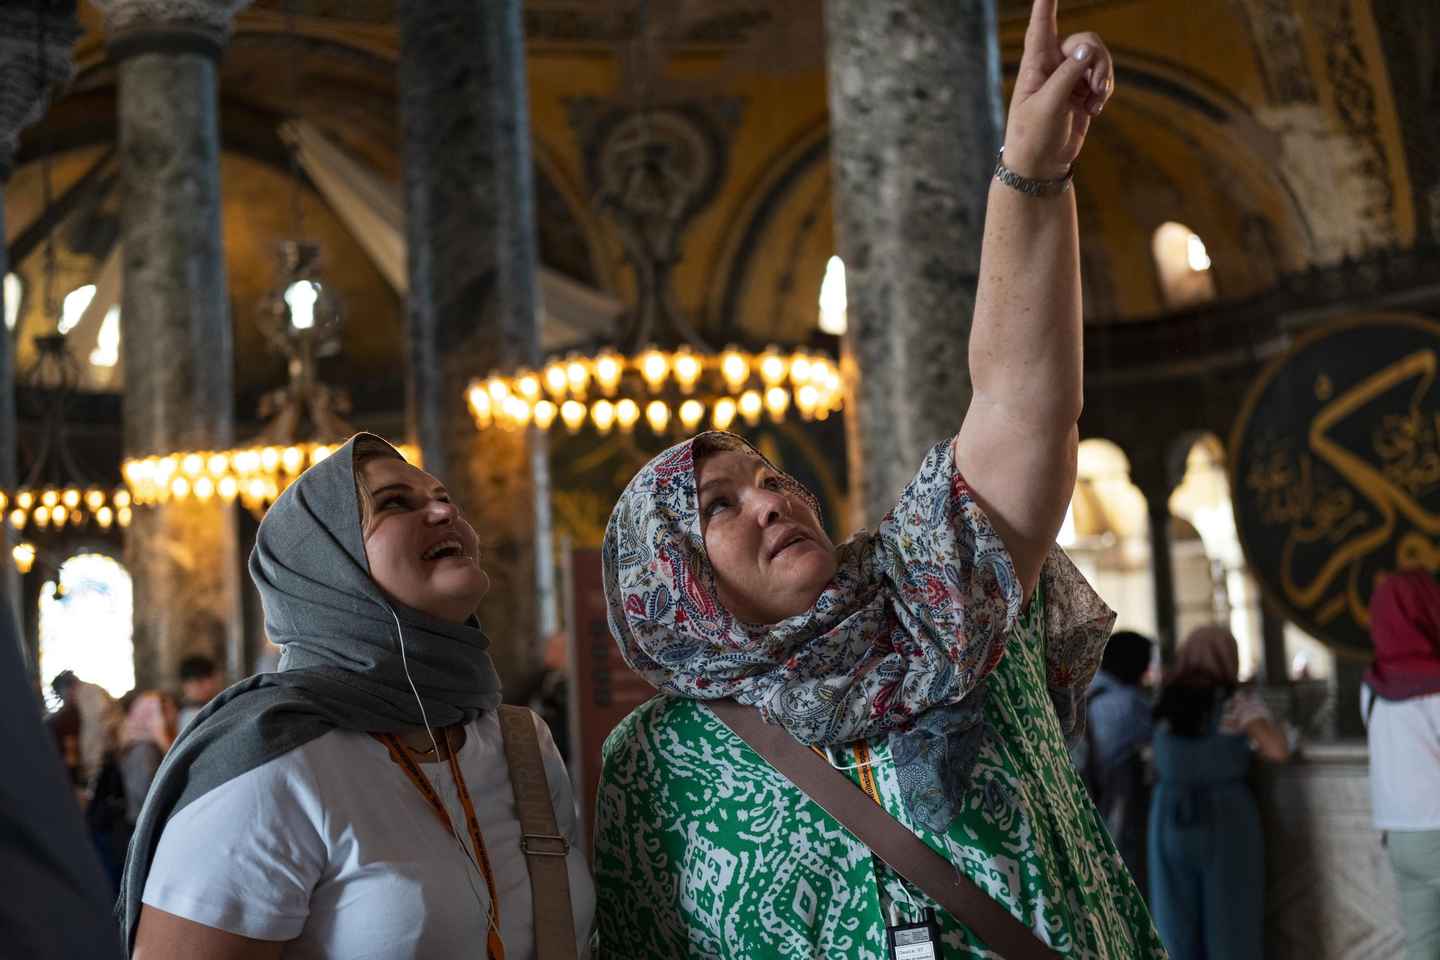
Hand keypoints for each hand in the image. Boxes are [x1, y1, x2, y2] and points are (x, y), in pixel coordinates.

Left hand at [1003, 0, 1115, 179]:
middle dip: (1096, 61)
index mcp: (1035, 63)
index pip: (1040, 25)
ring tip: (1096, 101)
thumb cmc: (1033, 136)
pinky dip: (1104, 90)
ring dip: (1103, 77)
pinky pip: (1103, 77)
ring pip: (1097, 58)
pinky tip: (1095, 109)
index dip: (1046, 4)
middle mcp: (1052, 65)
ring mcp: (1068, 77)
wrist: (1041, 165)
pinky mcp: (1082, 91)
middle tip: (1095, 86)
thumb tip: (1086, 50)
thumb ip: (1067, 76)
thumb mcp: (1047, 106)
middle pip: (1084, 41)